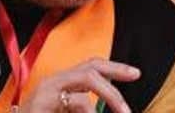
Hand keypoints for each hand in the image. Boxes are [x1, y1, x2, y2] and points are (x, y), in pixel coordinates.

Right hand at [19, 58, 140, 112]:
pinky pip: (75, 104)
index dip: (115, 68)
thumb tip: (112, 104)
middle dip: (115, 79)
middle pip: (91, 69)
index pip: (92, 65)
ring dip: (105, 102)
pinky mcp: (38, 107)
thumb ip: (83, 106)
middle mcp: (52, 82)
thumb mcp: (65, 109)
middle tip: (127, 106)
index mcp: (61, 81)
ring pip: (84, 92)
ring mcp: (44, 94)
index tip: (136, 73)